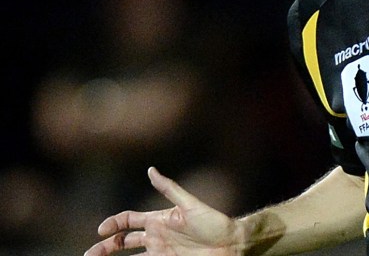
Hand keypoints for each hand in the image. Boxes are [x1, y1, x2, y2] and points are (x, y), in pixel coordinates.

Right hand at [85, 167, 240, 255]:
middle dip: (104, 247)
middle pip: (122, 242)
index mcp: (158, 219)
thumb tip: (150, 170)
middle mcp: (156, 236)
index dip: (113, 223)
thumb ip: (168, 188)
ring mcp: (160, 251)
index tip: (101, 230)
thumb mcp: (190, 204)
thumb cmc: (213, 221)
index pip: (128, 220)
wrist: (230, 243)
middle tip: (89, 255)